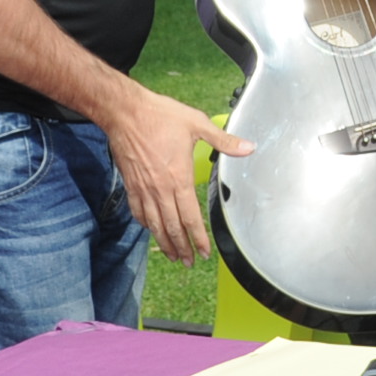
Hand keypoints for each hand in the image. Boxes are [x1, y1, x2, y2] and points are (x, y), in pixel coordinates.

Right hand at [102, 83, 252, 264]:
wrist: (125, 113)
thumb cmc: (161, 116)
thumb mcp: (197, 124)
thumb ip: (223, 140)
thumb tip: (249, 147)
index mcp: (179, 178)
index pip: (191, 217)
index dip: (199, 238)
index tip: (205, 252)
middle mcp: (161, 189)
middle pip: (173, 227)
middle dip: (183, 248)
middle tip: (191, 262)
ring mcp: (144, 189)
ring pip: (155, 224)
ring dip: (165, 242)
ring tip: (173, 256)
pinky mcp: (130, 185)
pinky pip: (138, 212)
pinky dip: (146, 225)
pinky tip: (152, 230)